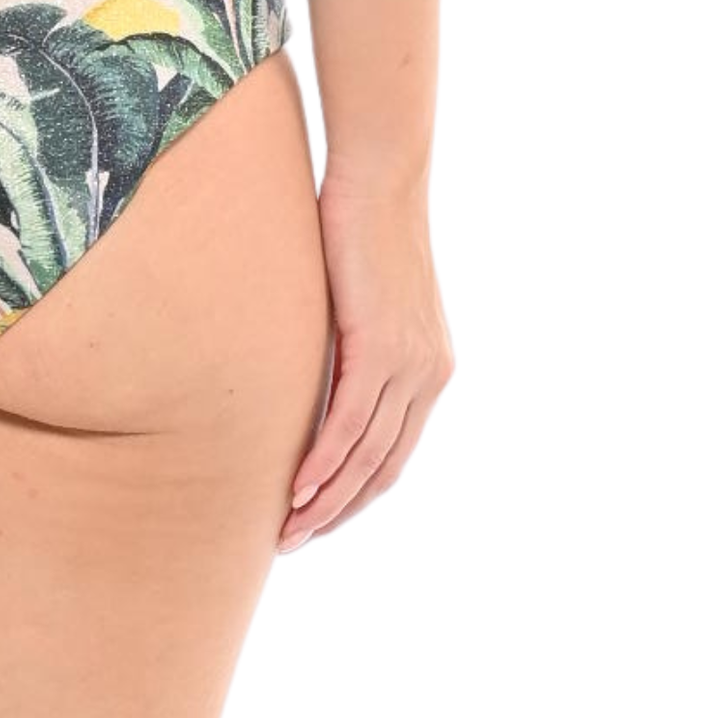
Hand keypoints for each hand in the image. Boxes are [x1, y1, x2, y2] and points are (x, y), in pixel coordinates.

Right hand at [281, 169, 451, 551]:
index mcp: (431, 369)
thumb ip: (350, 343)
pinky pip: (349, 423)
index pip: (395, 454)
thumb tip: (313, 367)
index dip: (356, 493)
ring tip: (287, 531)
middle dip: (338, 512)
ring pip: (366, 456)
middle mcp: (429, 375)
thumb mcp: (361, 299)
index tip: (317, 518)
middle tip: (294, 541)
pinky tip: (296, 489)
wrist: (380, 177)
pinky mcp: (380, 347)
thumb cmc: (360, 225)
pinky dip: (323, 462)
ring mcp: (410, 364)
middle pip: (384, 468)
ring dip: (326, 501)